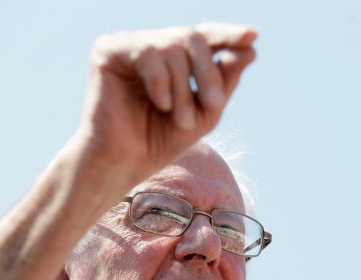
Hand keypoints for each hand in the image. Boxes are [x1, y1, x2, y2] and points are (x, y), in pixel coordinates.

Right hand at [69, 23, 256, 192]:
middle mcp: (151, 45)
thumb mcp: (205, 112)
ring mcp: (129, 45)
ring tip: (179, 119)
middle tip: (212, 105)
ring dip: (184, 89)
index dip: (228, 34)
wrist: (123, 165)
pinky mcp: (108, 50)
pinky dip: (161, 82)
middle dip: (208, 73)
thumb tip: (250, 48)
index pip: (204, 35)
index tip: (252, 36)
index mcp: (173, 58)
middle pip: (193, 37)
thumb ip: (225, 81)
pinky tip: (159, 104)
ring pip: (173, 47)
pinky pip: (148, 53)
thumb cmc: (159, 142)